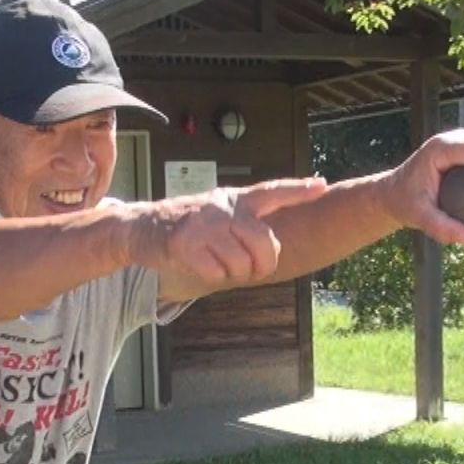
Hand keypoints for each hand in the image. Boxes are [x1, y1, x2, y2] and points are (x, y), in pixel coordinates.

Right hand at [128, 178, 327, 288]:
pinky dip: (212, 277)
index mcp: (235, 199)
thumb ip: (247, 224)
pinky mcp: (184, 243)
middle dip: (263, 265)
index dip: (298, 190)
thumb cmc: (188, 227)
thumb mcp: (219, 214)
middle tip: (251, 270)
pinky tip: (200, 266)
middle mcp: (222, 207)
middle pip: (264, 242)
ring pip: (241, 263)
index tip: (322, 186)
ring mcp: (203, 224)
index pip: (272, 191)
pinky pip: (216, 272)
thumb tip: (275, 248)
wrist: (141, 227)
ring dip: (233, 274)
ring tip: (218, 264)